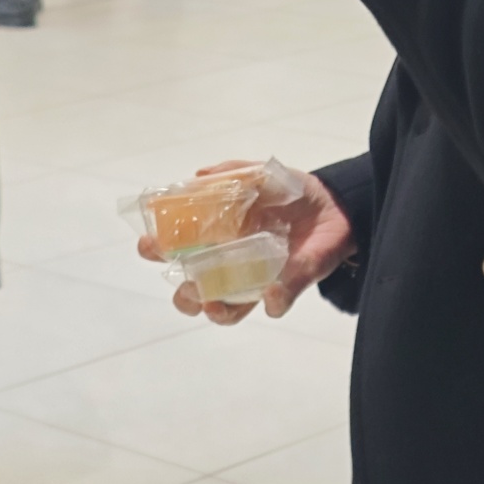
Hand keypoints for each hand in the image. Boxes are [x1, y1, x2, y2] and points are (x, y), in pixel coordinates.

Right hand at [145, 164, 357, 326]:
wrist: (335, 206)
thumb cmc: (289, 192)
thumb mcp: (261, 175)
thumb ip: (233, 173)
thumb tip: (199, 176)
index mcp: (217, 237)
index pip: (179, 250)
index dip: (159, 250)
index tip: (148, 244)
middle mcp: (230, 265)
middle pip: (195, 291)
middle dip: (183, 294)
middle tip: (186, 286)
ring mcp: (256, 281)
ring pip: (226, 309)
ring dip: (216, 309)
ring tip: (212, 302)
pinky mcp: (287, 287)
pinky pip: (275, 303)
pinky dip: (272, 301)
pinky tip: (270, 293)